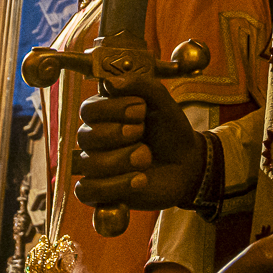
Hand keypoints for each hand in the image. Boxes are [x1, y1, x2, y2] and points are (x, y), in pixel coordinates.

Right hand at [72, 74, 205, 210]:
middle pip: (85, 136)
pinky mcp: (100, 191)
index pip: (88, 109)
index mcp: (104, 113)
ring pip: (88, 164)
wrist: (187, 163)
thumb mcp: (161, 101)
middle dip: (118, 135)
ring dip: (121, 161)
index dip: (112, 109)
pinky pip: (86, 190)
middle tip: (142, 133)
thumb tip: (109, 82)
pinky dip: (112, 186)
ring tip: (146, 159)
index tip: (141, 110)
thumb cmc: (170, 130)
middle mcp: (95, 138)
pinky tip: (139, 180)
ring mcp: (95, 165)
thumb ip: (139, 85)